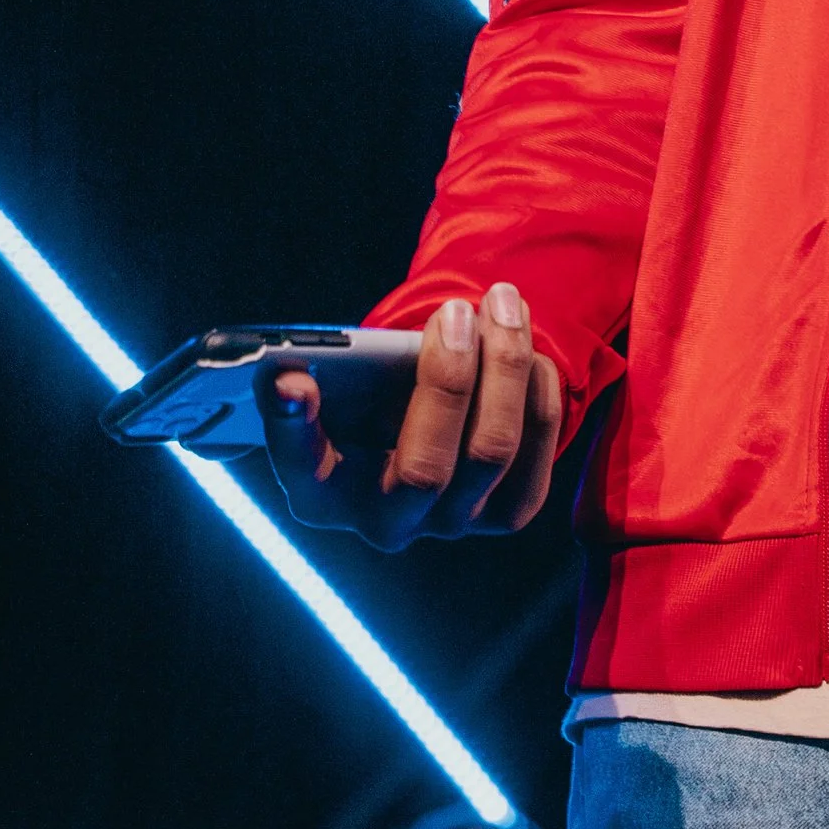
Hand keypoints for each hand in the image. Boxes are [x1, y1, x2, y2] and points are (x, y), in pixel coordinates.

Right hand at [262, 286, 561, 548]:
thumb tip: (298, 376)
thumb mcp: (346, 387)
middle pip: (423, 469)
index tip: (293, 381)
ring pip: (490, 451)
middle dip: (446, 380)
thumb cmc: (374, 400)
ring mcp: (450, 524)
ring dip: (504, 366)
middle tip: (455, 311)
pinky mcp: (506, 514)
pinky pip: (536, 451)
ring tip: (502, 304)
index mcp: (322, 492)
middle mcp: (384, 522)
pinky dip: (535, 390)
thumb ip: (336, 375)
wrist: (426, 430)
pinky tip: (529, 348)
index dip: (293, 429)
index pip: (301, 467)